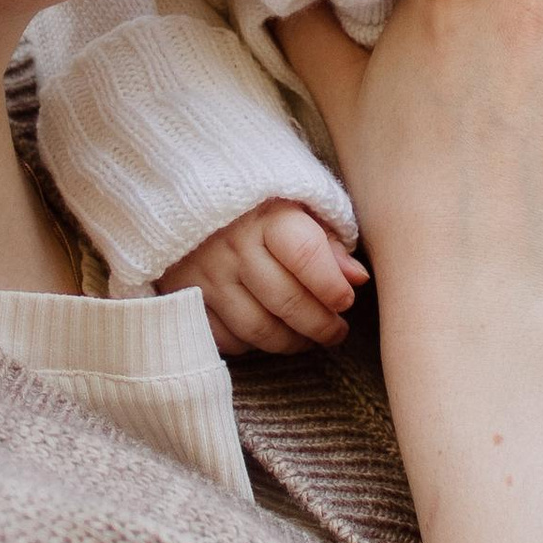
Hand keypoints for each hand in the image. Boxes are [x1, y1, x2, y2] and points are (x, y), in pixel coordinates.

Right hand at [168, 201, 366, 357]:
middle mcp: (232, 247)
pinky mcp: (185, 298)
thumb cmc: (257, 204)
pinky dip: (252, 344)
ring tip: (309, 338)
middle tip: (337, 331)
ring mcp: (206, 276)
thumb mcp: (296, 206)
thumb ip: (327, 240)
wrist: (187, 198)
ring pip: (258, 329)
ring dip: (291, 342)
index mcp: (266, 216)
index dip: (332, 287)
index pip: (306, 257)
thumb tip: (358, 279)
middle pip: (286, 302)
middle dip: (321, 325)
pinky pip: (225, 339)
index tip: (346, 300)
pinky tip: (268, 331)